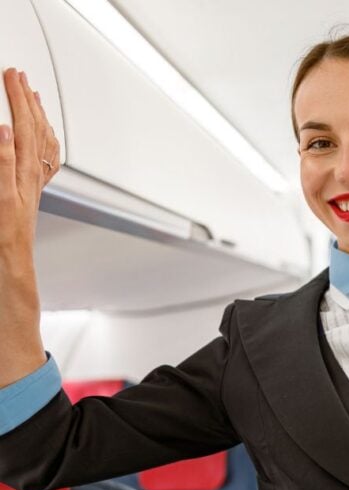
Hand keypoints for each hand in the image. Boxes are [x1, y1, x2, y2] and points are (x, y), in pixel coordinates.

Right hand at [0, 68, 59, 256]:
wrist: (13, 255)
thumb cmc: (5, 230)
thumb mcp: (1, 194)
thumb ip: (3, 162)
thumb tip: (6, 131)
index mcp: (24, 169)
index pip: (23, 123)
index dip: (16, 97)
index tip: (10, 76)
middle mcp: (34, 172)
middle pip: (35, 126)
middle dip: (26, 97)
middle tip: (18, 75)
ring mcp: (35, 179)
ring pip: (42, 139)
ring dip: (37, 114)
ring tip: (33, 95)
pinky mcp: (33, 188)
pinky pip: (44, 157)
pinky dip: (43, 138)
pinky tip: (41, 134)